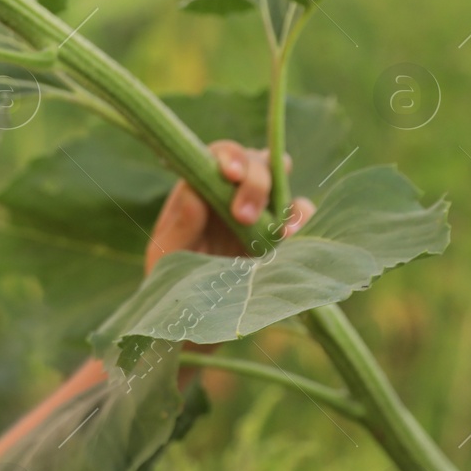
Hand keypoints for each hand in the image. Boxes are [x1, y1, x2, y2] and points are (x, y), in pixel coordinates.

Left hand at [145, 141, 314, 273]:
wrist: (196, 315)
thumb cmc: (173, 278)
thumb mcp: (167, 256)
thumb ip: (179, 226)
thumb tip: (194, 192)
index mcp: (201, 187)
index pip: (220, 154)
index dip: (230, 156)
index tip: (230, 175)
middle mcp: (232, 190)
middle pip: (256, 161)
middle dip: (255, 182)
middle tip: (243, 216)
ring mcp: (258, 208)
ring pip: (281, 181)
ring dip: (282, 199)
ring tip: (276, 231)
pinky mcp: (279, 230)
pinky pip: (300, 213)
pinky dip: (302, 218)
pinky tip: (292, 237)